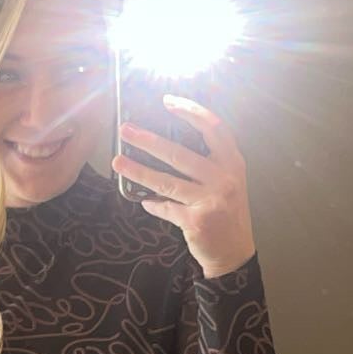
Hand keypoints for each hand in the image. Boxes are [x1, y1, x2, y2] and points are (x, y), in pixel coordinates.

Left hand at [112, 97, 255, 277]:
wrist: (234, 252)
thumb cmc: (227, 212)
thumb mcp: (228, 181)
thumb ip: (209, 162)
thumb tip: (167, 142)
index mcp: (232, 162)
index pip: (214, 128)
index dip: (191, 111)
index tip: (168, 101)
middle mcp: (224, 178)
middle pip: (180, 153)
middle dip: (148, 140)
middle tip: (126, 130)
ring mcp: (210, 200)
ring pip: (167, 181)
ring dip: (138, 171)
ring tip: (118, 162)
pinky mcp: (196, 221)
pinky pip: (166, 208)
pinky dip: (153, 204)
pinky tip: (143, 201)